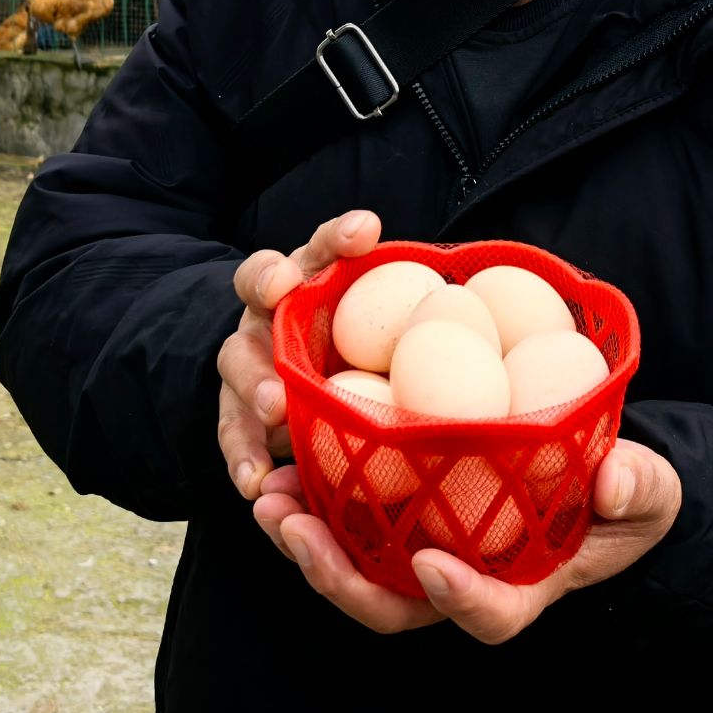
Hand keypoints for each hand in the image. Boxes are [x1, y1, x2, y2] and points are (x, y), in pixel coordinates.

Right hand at [219, 209, 379, 498]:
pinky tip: (256, 481)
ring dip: (255, 385)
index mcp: (313, 276)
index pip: (323, 245)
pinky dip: (244, 456)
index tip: (367, 231)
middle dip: (275, 304)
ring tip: (275, 411)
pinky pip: (234, 430)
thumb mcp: (377, 318)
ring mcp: (250, 355)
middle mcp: (274, 308)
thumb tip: (478, 304)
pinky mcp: (237, 407)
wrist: (298, 378)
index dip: (340, 236)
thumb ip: (408, 304)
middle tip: (313, 305)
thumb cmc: (358, 344)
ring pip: (239, 362)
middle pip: (263, 294)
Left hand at [250, 438, 681, 641]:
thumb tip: (611, 482)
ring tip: (268, 499)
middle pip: (394, 606)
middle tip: (297, 529)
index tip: (434, 564)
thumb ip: (638, 487)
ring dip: (305, 543)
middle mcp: (464, 581)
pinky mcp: (403, 517)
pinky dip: (311, 502)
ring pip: (357, 571)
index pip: (493, 613)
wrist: (595, 477)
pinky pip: (350, 524)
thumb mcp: (648, 490)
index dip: (461, 599)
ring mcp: (427, 553)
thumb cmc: (625, 493)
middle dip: (338, 579)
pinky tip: (281, 463)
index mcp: (526, 586)